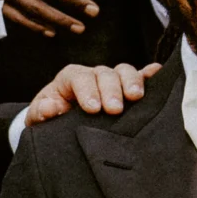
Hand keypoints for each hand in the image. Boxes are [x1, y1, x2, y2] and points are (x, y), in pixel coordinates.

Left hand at [22, 61, 159, 126]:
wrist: (60, 125)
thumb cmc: (50, 120)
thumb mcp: (38, 119)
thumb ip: (41, 112)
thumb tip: (51, 106)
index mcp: (70, 79)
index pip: (80, 77)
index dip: (87, 90)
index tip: (93, 109)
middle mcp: (93, 75)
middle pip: (105, 73)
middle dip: (112, 89)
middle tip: (115, 109)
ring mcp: (112, 81)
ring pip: (125, 71)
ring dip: (132, 82)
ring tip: (135, 98)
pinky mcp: (127, 90)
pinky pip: (142, 77)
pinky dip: (150, 75)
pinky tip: (158, 73)